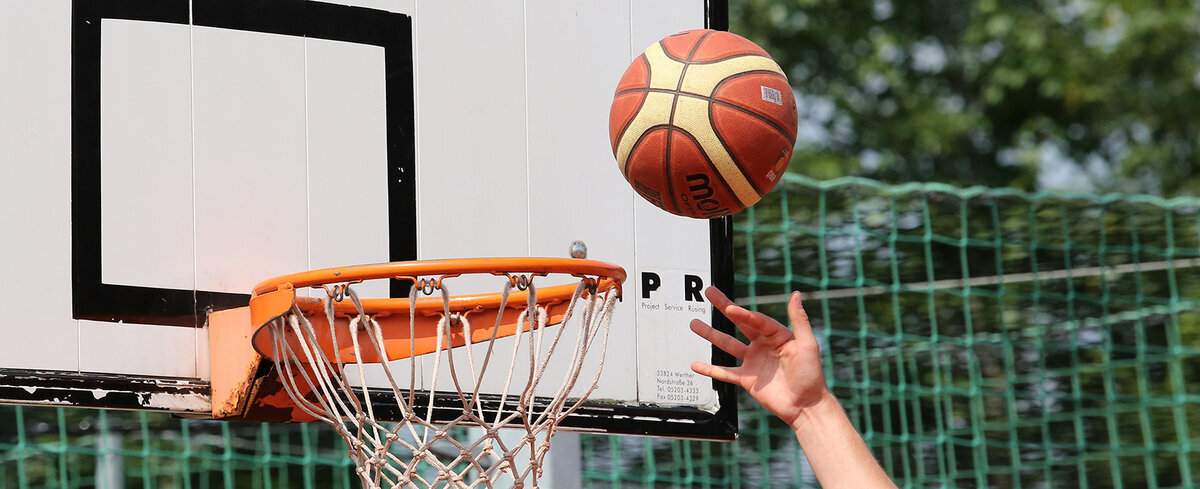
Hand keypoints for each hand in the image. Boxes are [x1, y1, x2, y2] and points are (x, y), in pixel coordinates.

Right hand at [690, 287, 828, 427]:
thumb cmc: (812, 376)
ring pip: (728, 345)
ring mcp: (753, 362)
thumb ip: (799, 319)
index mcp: (777, 335)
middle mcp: (763, 345)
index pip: (756, 320)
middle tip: (710, 293)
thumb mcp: (808, 344)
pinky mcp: (747, 379)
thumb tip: (796, 294)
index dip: (743, 313)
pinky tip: (696, 364)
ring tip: (694, 323)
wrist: (806, 406)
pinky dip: (710, 369)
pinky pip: (725, 372)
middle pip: (739, 323)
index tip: (730, 308)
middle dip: (723, 307)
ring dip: (711, 334)